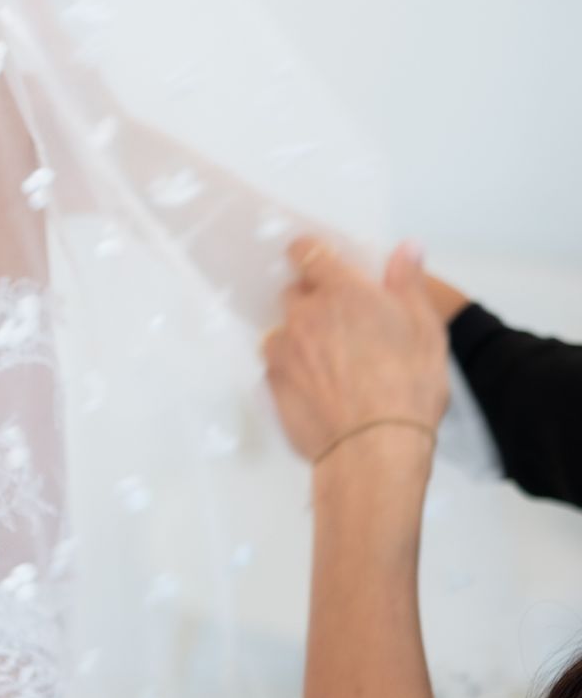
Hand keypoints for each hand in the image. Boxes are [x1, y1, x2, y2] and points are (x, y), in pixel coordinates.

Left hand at [260, 238, 448, 464]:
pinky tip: (317, 389)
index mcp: (343, 292)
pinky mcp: (272, 383)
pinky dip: (291, 371)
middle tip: (340, 325)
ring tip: (329, 364)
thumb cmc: (407, 388)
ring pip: (282, 331)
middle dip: (311, 302)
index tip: (317, 262)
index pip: (307, 252)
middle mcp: (305, 315)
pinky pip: (275, 366)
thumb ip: (408, 283)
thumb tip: (407, 248)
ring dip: (298, 338)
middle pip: (293, 293)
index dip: (309, 254)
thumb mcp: (425, 329)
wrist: (374, 449)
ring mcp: (284, 349)